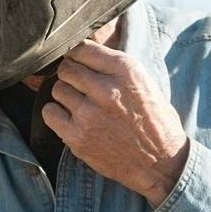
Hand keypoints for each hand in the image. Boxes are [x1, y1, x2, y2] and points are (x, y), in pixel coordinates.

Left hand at [41, 38, 189, 207]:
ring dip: (66, 95)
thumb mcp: (144, 82)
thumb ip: (113, 66)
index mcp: (126, 71)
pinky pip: (50, 113)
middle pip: (67, 68)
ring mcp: (90, 115)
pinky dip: (57, 114)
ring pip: (57, 89)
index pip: (83, 48)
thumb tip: (81, 53)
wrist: (161, 163)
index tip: (80, 64)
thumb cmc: (154, 121)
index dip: (78, 56)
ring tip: (81, 105)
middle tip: (80, 87)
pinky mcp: (78, 137)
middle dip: (71, 75)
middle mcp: (106, 90)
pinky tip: (71, 119)